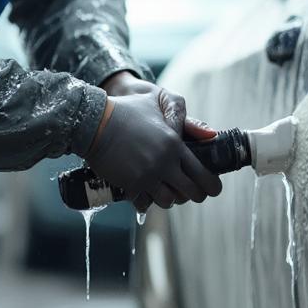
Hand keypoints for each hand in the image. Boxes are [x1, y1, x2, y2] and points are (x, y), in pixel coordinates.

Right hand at [88, 79, 221, 208]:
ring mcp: (147, 176)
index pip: (202, 172)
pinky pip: (145, 204)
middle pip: (191, 192)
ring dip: (167, 198)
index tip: (213, 189)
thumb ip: (185, 119)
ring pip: (169, 201)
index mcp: (174, 143)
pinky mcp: (130, 185)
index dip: (211, 185)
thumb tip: (212, 135)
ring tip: (163, 190)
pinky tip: (143, 194)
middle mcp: (164, 162)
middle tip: (190, 195)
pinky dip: (145, 202)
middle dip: (194, 195)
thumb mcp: (159, 103)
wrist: (94, 122)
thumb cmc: (127, 109)